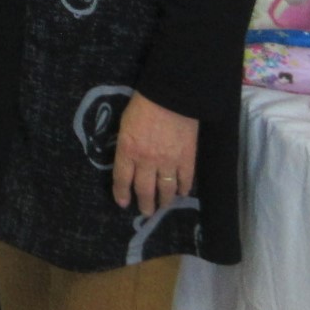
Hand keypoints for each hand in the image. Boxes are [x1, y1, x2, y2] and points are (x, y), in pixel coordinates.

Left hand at [112, 92, 198, 215]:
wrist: (171, 97)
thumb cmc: (143, 105)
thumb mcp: (125, 124)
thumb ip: (126, 144)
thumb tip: (128, 158)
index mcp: (128, 150)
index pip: (122, 179)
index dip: (122, 193)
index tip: (123, 203)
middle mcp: (147, 161)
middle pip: (145, 190)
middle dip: (145, 204)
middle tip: (146, 212)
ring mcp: (169, 162)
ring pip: (166, 190)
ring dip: (164, 201)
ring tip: (162, 206)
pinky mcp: (187, 159)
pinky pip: (185, 180)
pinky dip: (183, 189)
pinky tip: (182, 194)